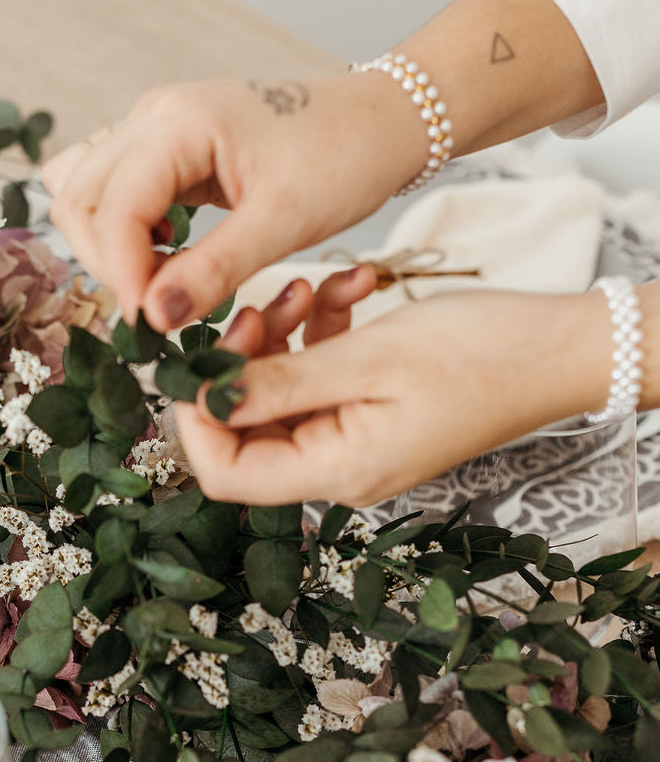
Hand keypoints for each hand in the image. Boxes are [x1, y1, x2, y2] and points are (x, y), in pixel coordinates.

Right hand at [42, 75, 424, 330]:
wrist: (381, 122)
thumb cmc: (344, 159)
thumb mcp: (284, 222)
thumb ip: (214, 270)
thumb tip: (154, 318)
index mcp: (179, 124)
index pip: (111, 208)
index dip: (123, 276)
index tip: (152, 328)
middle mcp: (154, 118)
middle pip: (80, 199)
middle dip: (108, 266)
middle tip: (158, 312)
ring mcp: (156, 132)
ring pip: (90, 198)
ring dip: (112, 252)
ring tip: (168, 288)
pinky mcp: (167, 153)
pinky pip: (118, 198)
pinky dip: (129, 238)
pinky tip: (173, 262)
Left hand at [176, 277, 611, 506]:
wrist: (563, 349)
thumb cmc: (483, 355)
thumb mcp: (371, 360)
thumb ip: (282, 382)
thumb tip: (205, 397)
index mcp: (336, 470)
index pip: (226, 474)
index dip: (198, 418)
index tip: (200, 355)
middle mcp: (338, 468)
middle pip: (248, 429)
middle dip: (243, 361)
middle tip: (258, 304)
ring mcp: (355, 440)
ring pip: (282, 393)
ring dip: (282, 335)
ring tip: (309, 287)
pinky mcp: (371, 411)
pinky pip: (321, 376)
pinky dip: (322, 332)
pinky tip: (349, 291)